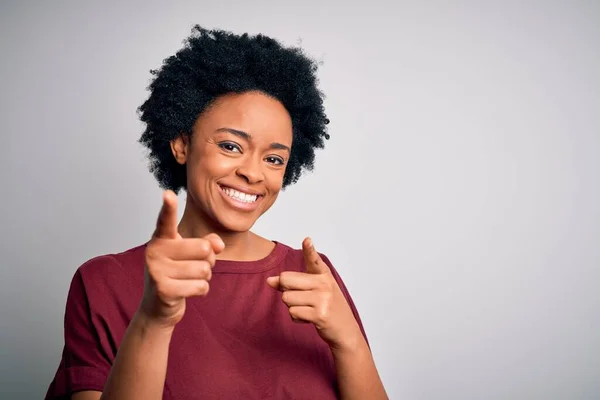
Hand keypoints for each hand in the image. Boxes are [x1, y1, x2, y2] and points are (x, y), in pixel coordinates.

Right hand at [139, 190, 224, 327]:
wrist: (158, 307)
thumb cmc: (177, 273)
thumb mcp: (191, 254)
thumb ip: (208, 242)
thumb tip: (218, 244)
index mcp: (162, 238)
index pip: (166, 220)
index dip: (168, 207)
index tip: (168, 194)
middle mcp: (155, 251)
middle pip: (203, 248)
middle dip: (208, 260)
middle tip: (194, 267)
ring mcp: (157, 271)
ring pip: (204, 269)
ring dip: (204, 277)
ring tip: (189, 279)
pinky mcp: (164, 290)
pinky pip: (201, 286)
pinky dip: (201, 291)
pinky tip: (188, 291)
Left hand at [267, 238, 362, 350]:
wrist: (345, 331)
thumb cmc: (327, 307)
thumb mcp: (314, 291)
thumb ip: (291, 283)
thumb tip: (269, 280)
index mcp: (324, 275)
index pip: (314, 259)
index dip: (309, 250)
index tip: (307, 240)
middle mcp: (324, 284)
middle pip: (286, 280)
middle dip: (286, 291)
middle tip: (302, 298)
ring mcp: (323, 299)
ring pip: (287, 298)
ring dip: (292, 307)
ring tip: (308, 309)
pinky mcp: (320, 314)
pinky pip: (293, 313)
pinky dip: (297, 318)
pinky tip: (309, 318)